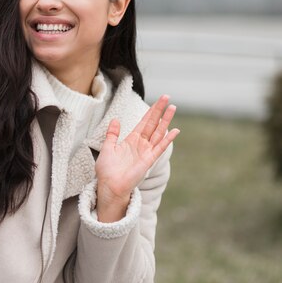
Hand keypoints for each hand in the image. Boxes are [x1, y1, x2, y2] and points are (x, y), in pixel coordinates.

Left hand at [94, 95, 179, 221]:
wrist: (109, 185)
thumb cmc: (107, 170)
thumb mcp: (108, 148)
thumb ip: (112, 134)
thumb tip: (115, 120)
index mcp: (131, 140)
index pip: (144, 122)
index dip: (151, 111)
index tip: (158, 100)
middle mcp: (141, 144)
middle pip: (153, 124)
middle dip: (160, 110)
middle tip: (167, 97)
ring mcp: (146, 151)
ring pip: (158, 132)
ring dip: (165, 120)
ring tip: (173, 108)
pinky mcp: (148, 160)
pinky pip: (159, 147)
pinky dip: (167, 139)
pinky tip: (174, 130)